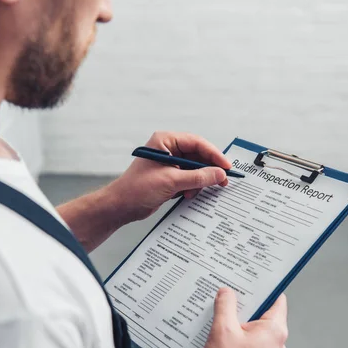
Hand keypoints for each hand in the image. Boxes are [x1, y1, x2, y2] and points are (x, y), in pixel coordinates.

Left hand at [111, 131, 231, 223]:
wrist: (121, 206)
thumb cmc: (137, 189)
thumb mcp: (171, 181)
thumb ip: (197, 177)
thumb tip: (219, 174)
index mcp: (165, 141)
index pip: (197, 143)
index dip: (214, 155)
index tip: (226, 167)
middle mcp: (168, 149)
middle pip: (198, 156)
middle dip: (208, 170)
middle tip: (222, 181)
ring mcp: (169, 164)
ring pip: (195, 169)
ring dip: (198, 181)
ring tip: (193, 192)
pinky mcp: (170, 177)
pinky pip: (189, 179)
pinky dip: (192, 187)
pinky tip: (186, 195)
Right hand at [202, 288, 287, 347]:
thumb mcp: (223, 330)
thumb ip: (225, 306)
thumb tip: (226, 292)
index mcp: (274, 330)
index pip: (276, 298)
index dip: (263, 286)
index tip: (249, 278)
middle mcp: (276, 343)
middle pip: (261, 314)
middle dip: (243, 305)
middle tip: (225, 295)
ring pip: (252, 331)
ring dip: (235, 324)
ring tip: (216, 318)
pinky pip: (246, 346)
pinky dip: (234, 341)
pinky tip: (216, 341)